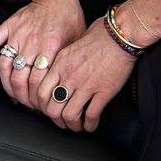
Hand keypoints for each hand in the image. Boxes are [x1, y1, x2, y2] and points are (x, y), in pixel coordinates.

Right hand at [0, 0, 86, 109]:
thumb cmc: (69, 16)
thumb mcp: (77, 41)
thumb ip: (68, 63)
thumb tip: (66, 87)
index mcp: (51, 47)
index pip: (38, 82)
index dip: (37, 99)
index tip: (40, 107)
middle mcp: (32, 42)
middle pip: (19, 79)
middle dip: (22, 97)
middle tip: (26, 105)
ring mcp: (18, 34)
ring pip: (4, 67)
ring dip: (6, 85)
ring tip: (13, 95)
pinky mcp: (9, 26)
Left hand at [36, 17, 136, 132]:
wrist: (119, 34)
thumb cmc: (99, 34)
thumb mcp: (72, 45)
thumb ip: (62, 62)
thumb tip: (58, 74)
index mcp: (60, 64)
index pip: (41, 92)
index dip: (42, 106)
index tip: (47, 109)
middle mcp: (70, 76)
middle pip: (53, 108)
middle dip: (56, 120)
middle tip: (62, 122)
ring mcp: (86, 85)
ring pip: (70, 115)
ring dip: (72, 125)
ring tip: (77, 126)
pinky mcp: (104, 91)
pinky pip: (92, 115)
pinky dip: (90, 125)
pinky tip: (91, 125)